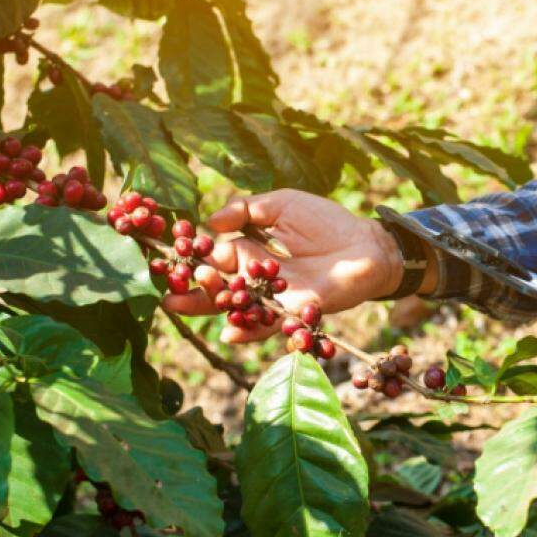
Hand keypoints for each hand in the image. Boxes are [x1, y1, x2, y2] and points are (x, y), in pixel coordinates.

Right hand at [163, 190, 406, 342]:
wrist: (367, 245)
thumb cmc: (326, 221)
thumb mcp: (282, 204)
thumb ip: (246, 209)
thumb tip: (210, 221)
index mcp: (248, 251)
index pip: (213, 258)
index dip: (192, 260)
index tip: (169, 260)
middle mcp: (256, 279)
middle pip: (218, 288)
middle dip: (193, 290)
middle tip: (170, 291)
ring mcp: (274, 298)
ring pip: (237, 307)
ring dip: (214, 307)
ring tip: (188, 303)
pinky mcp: (296, 312)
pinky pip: (269, 325)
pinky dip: (250, 330)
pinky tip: (231, 332)